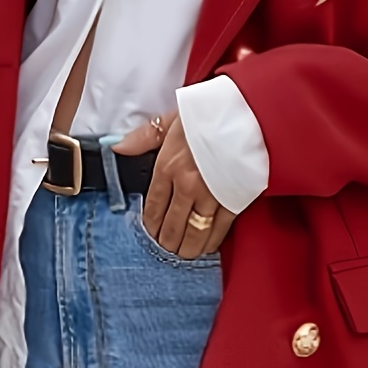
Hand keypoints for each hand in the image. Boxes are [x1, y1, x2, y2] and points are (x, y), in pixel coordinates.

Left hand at [113, 113, 235, 257]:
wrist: (250, 113)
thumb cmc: (210, 115)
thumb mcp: (172, 119)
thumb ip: (144, 136)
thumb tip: (118, 148)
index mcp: (168, 166)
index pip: (152, 207)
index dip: (150, 225)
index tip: (150, 234)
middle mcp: (187, 185)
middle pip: (171, 225)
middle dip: (166, 242)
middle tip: (165, 250)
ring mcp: (211, 195)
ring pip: (194, 232)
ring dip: (186, 248)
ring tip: (182, 254)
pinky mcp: (234, 200)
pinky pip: (219, 229)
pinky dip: (210, 243)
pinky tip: (205, 248)